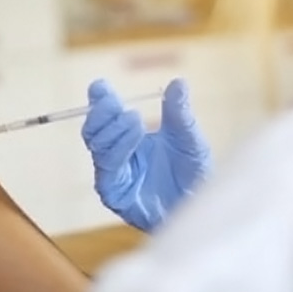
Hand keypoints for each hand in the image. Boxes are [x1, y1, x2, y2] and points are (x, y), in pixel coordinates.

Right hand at [81, 78, 210, 231]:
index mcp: (128, 138)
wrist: (200, 209)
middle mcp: (115, 155)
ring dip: (113, 128)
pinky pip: (106, 168)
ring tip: (137, 120)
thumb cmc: (194, 177)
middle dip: (101, 113)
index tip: (100, 86)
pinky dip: (118, 148)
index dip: (99, 99)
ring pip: (96, 145)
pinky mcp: (114, 194)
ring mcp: (113, 175)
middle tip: (119, 103)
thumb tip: (178, 82)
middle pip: (92, 129)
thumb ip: (179, 114)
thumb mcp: (190, 140)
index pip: (105, 115)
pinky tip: (136, 137)